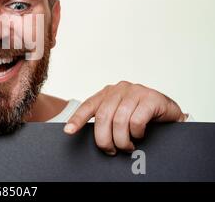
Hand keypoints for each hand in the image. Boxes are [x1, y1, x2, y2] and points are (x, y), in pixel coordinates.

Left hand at [64, 81, 186, 154]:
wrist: (170, 113)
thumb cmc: (142, 116)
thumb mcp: (120, 117)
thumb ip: (107, 121)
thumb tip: (92, 139)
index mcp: (108, 93)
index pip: (89, 105)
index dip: (77, 119)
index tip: (69, 131)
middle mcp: (119, 89)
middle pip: (103, 117)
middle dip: (104, 139)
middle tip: (110, 150)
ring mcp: (136, 91)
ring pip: (119, 120)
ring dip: (122, 140)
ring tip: (127, 146)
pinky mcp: (151, 98)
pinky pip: (137, 120)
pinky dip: (137, 133)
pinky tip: (140, 135)